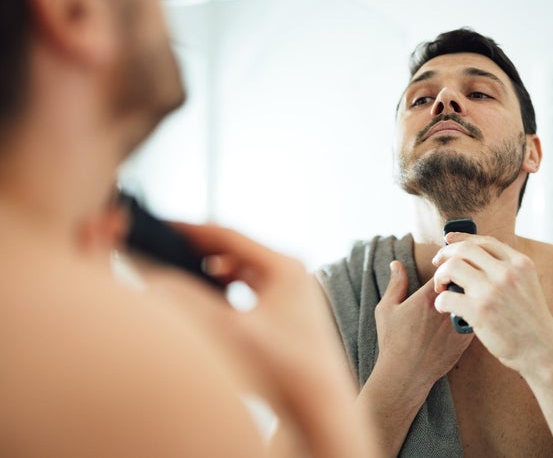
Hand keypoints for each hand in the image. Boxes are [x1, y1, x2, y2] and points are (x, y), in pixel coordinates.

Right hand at [173, 223, 347, 401]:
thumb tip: (155, 281)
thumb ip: (189, 303)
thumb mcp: (230, 331)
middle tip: (164, 246)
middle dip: (199, 248)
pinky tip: (208, 295)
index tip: (161, 226)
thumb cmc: (283, 367)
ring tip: (180, 267)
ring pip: (243, 269)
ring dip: (213, 267)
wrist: (319, 404)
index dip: (190, 230)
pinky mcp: (289, 309)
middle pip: (235, 250)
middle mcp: (291, 272)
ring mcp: (292, 290)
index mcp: (284, 266)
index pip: (228, 235)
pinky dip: (227, 286)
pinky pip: (250, 287)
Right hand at [375, 260, 472, 384]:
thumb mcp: (387, 309)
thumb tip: (396, 263)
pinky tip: (465, 315)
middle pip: (465, 282)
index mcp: (428, 297)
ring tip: (462, 298)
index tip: (443, 272)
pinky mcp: (466, 340)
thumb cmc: (393, 341)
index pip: (449, 268)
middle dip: (463, 278)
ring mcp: (458, 325)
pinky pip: (477, 319)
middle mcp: (447, 309)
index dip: (449, 266)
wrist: (405, 375)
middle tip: (455, 283)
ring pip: (474, 300)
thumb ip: (395, 284)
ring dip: (470, 296)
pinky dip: (474, 313)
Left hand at [432, 233, 552, 373]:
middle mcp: (506, 272)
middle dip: (445, 254)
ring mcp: (492, 291)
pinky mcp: (480, 311)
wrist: (542, 350)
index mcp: (519, 263)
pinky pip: (446, 296)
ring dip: (440, 276)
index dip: (461, 238)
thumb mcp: (526, 285)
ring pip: (451, 268)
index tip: (447, 240)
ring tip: (441, 288)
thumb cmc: (529, 320)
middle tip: (437, 264)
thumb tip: (475, 255)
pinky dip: (440, 301)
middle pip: (464, 250)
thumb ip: (506, 269)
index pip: (484, 241)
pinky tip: (444, 307)